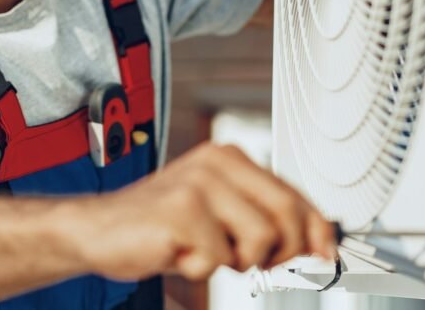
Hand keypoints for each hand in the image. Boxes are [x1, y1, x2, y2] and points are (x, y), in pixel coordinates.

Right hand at [73, 141, 336, 281]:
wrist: (99, 229)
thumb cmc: (160, 224)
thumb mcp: (219, 214)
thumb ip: (262, 217)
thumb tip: (317, 238)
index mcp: (229, 156)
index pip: (292, 192)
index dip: (316, 228)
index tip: (325, 251)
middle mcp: (216, 162)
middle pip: (286, 214)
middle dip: (279, 250)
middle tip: (248, 259)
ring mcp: (198, 184)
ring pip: (260, 240)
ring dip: (234, 260)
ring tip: (203, 250)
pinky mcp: (181, 210)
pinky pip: (219, 257)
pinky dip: (200, 267)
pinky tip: (177, 252)